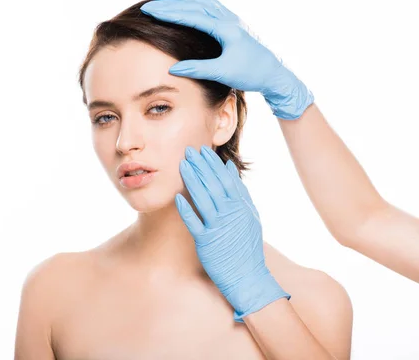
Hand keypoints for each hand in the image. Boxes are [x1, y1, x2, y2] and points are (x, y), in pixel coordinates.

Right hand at [140, 0, 313, 119]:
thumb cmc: (250, 74)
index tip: (151, 9)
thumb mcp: (223, 73)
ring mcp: (231, 19)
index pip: (193, 16)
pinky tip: (184, 3)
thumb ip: (198, 69)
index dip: (170, 12)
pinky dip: (193, 2)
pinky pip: (209, 6)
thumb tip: (173, 69)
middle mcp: (229, 19)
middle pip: (196, 3)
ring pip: (203, 1)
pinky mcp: (232, 23)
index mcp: (226, 29)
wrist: (273, 73)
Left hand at [176, 145, 289, 321]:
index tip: (203, 151)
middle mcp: (231, 214)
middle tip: (189, 151)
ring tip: (182, 166)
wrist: (247, 275)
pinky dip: (186, 209)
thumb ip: (240, 192)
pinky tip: (177, 197)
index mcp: (241, 207)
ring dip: (192, 181)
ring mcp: (218, 227)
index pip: (226, 179)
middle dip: (200, 166)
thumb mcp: (249, 215)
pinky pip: (194, 223)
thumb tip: (229, 167)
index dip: (213, 164)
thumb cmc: (246, 245)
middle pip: (213, 185)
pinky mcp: (206, 241)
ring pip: (203, 199)